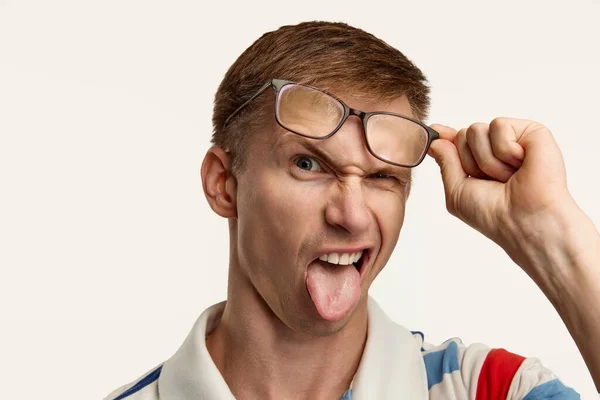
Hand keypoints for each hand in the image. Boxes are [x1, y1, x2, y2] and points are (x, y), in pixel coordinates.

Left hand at [427, 117, 576, 267]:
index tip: (435, 132)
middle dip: (469, 160)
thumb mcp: (457, 191)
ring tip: (508, 176)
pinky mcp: (532, 131)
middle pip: (463, 134)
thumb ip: (446, 163)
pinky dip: (505, 150)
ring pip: (477, 129)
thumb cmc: (493, 213)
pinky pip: (499, 125)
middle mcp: (496, 149)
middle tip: (492, 181)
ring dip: (487, 160)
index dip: (445, 137)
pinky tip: (521, 164)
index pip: (458, 142)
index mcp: (480, 163)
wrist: (524, 221)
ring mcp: (514, 139)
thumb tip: (435, 141)